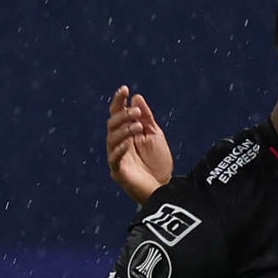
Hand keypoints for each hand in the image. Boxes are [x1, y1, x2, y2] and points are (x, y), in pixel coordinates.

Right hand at [107, 85, 172, 205]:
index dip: (119, 101)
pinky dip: (120, 148)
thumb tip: (137, 97)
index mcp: (126, 134)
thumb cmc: (158, 164)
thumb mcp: (155, 136)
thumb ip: (147, 118)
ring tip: (139, 126)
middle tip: (137, 111)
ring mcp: (117, 158)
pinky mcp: (118, 172)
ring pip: (112, 139)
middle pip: (112, 124)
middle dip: (124, 115)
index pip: (117, 114)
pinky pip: (114, 158)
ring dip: (124, 129)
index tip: (125, 89)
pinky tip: (128, 142)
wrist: (164, 189)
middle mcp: (118, 144)